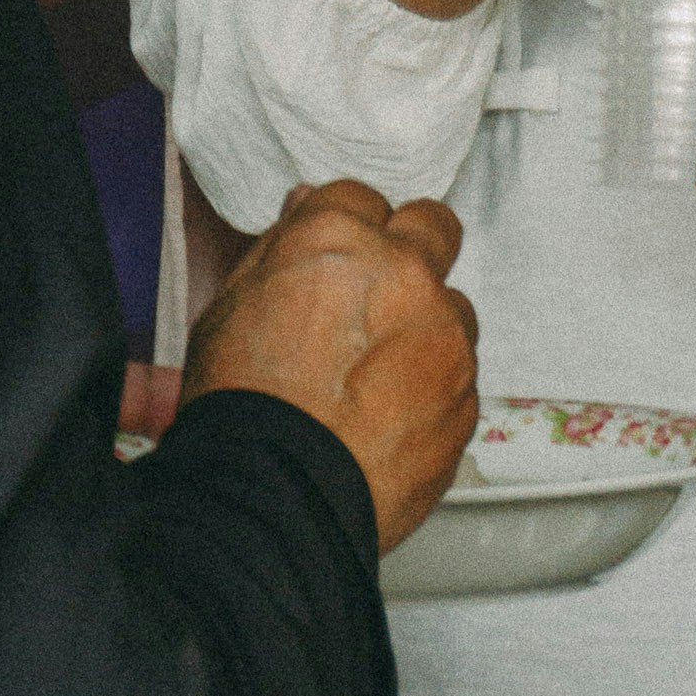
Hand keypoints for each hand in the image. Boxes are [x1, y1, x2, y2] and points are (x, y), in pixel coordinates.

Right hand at [180, 180, 479, 551]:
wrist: (276, 499)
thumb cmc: (243, 409)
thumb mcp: (228, 309)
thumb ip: (279, 250)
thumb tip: (307, 209)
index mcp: (339, 241)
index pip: (359, 197)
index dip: (345, 230)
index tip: (337, 260)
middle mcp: (405, 276)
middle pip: (433, 226)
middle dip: (411, 248)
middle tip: (380, 291)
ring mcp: (446, 338)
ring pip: (454, 309)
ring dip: (426, 328)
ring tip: (374, 377)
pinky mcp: (468, 399)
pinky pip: (459, 378)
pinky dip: (431, 390)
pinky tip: (387, 420)